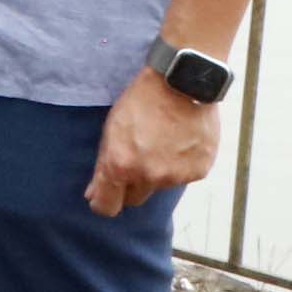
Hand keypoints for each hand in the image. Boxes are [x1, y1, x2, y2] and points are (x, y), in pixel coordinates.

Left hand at [86, 68, 218, 214]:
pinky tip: (180, 142)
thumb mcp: (111, 130)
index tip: (103, 195)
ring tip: (161, 141)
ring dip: (158, 171)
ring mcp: (176, 176)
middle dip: (130, 185)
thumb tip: (93, 195)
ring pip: (160, 185)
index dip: (103, 202)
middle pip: (134, 198)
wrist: (182, 85)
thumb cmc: (141, 103)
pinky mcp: (198, 171)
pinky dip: (180, 165)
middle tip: (135, 159)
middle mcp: (149, 176)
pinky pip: (183, 177)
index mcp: (121, 166)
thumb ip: (103, 167)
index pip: (107, 207)